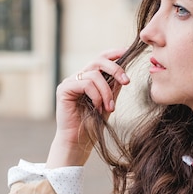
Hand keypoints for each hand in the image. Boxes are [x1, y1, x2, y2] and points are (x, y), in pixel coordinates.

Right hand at [46, 49, 129, 166]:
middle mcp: (79, 77)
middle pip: (98, 61)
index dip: (114, 53)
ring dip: (106, 91)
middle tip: (127, 82)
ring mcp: (70, 82)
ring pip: (94, 74)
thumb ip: (114, 87)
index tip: (128, 51)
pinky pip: (85, 83)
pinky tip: (98, 108)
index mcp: (90, 78)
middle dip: (116, 69)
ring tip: (110, 108)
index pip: (101, 59)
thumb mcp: (109, 102)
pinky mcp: (64, 89)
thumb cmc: (93, 124)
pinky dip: (96, 95)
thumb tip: (124, 71)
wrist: (79, 142)